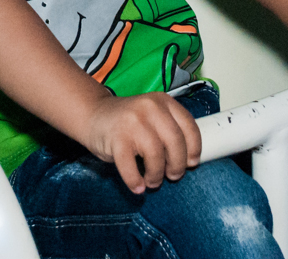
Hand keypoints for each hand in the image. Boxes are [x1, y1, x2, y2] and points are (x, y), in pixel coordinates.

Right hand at [83, 92, 202, 193]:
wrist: (93, 114)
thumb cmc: (128, 123)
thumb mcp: (153, 118)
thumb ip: (169, 130)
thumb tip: (189, 161)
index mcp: (163, 102)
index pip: (189, 126)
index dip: (194, 149)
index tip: (191, 163)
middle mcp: (150, 107)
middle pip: (175, 142)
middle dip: (177, 165)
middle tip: (172, 176)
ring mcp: (132, 121)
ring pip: (156, 155)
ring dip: (156, 175)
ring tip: (152, 180)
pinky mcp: (116, 137)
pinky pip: (130, 166)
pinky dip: (135, 180)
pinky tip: (137, 186)